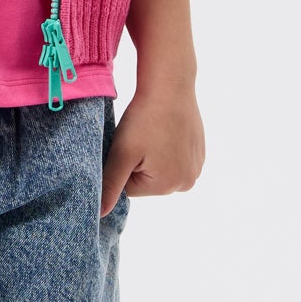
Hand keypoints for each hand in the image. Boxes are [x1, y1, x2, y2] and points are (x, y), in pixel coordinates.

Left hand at [100, 81, 204, 214]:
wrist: (170, 86)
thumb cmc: (144, 119)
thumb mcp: (122, 153)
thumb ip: (111, 185)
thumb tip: (100, 215)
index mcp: (169, 186)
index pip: (130, 188)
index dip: (123, 167)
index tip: (127, 146)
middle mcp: (188, 182)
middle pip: (147, 181)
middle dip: (138, 163)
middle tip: (140, 138)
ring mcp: (196, 167)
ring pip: (158, 170)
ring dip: (151, 155)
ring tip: (153, 133)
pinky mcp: (200, 153)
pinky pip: (172, 158)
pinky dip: (165, 147)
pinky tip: (165, 130)